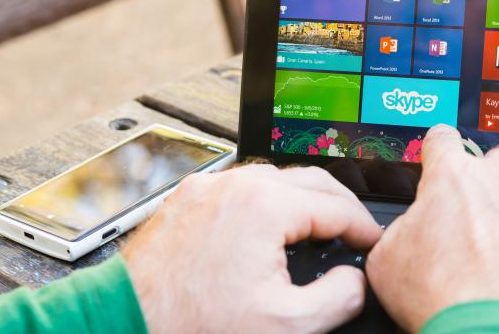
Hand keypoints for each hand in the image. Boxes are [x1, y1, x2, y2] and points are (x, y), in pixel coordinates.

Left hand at [122, 164, 381, 332]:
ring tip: (317, 228)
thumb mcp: (285, 324)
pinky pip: (239, 187)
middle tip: (354, 231)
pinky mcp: (187, 199)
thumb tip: (354, 279)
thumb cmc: (191, 326)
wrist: (125, 323)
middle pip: (310, 180)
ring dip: (302, 199)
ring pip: (273, 178)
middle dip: (340, 205)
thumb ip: (338, 298)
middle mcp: (235, 185)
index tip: (372, 242)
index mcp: (265, 206)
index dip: (364, 226)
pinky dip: (265, 201)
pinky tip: (268, 226)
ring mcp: (207, 188)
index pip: (337, 206)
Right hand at [366, 125, 498, 330]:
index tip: (445, 163)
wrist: (491, 332)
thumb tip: (407, 227)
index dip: (440, 152)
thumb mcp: (385, 261)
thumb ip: (399, 227)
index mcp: (450, 176)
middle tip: (481, 223)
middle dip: (486, 186)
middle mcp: (498, 175)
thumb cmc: (443, 300)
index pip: (442, 139)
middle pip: (493, 160)